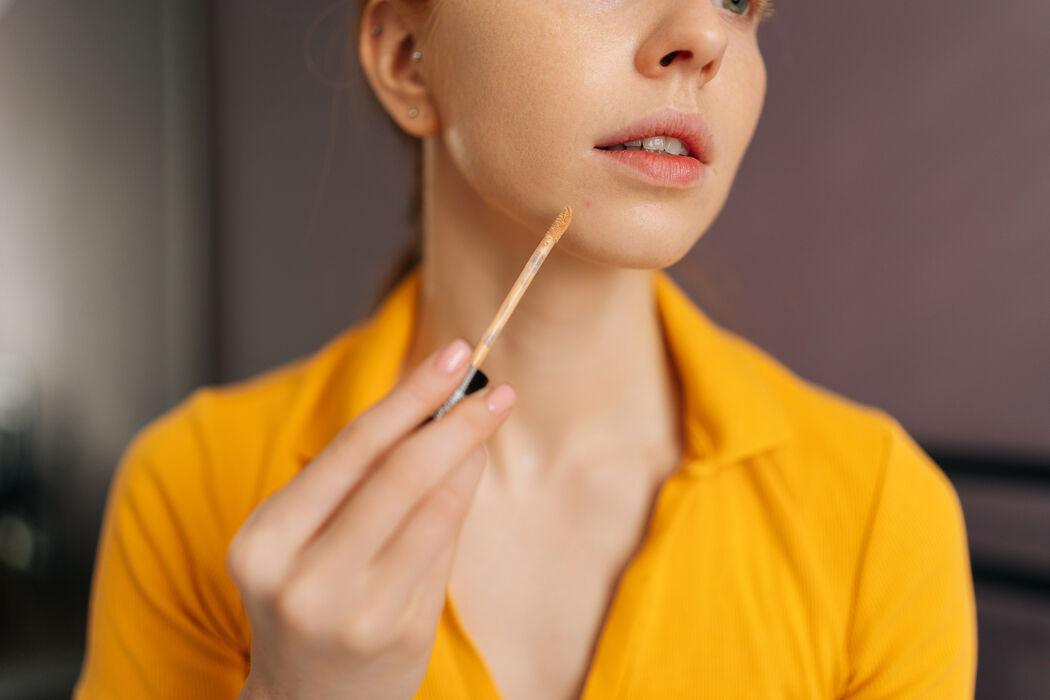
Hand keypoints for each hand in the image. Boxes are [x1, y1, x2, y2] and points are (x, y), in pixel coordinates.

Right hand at [227, 339, 514, 699]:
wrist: (308, 699)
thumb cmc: (311, 595)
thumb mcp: (305, 536)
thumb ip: (363, 474)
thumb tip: (435, 401)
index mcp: (265, 541)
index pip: (351, 448)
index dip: (409, 395)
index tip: (454, 356)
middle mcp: (302, 579)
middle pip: (397, 474)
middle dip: (454, 420)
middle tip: (494, 386)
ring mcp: (354, 612)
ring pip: (430, 508)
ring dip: (468, 452)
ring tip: (489, 417)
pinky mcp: (400, 633)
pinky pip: (443, 547)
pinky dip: (462, 498)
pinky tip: (472, 468)